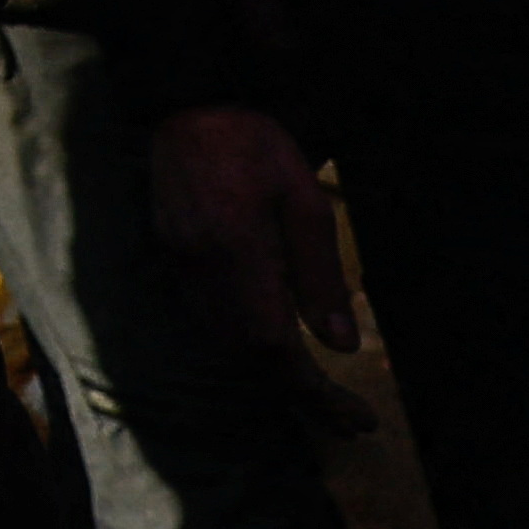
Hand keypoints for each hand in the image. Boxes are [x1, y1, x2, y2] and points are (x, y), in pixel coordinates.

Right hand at [148, 100, 363, 401]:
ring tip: (323, 396)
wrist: (186, 108)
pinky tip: (277, 350)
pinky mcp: (174, 260)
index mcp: (237, 250)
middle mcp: (202, 269)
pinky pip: (212, 323)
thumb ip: (320, 273)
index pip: (272, 345)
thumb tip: (340, 344)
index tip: (354, 416)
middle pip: (247, 356)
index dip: (312, 389)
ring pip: (227, 346)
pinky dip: (247, 348)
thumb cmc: (253, 144)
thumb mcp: (305, 199)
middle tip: (350, 419)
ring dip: (273, 376)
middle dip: (301, 394)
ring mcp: (181, 267)